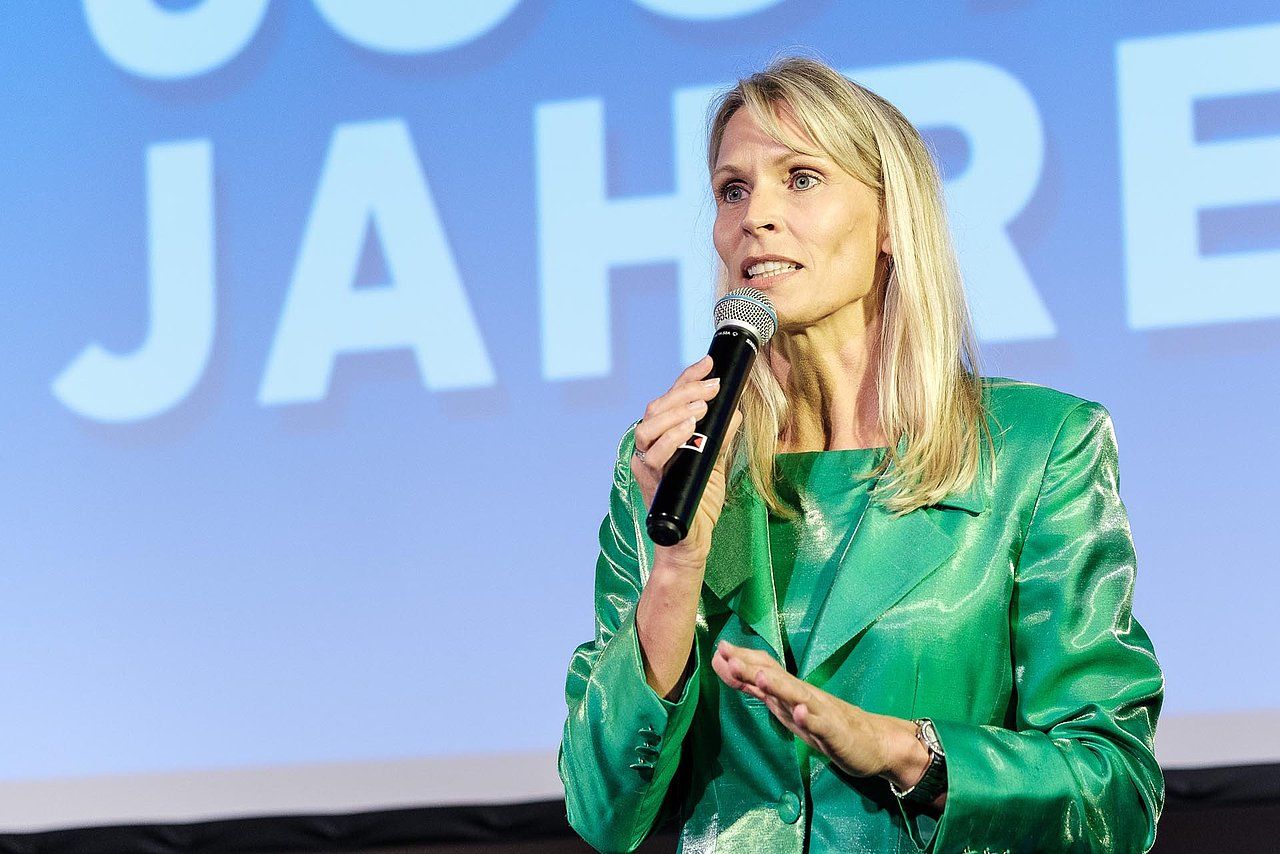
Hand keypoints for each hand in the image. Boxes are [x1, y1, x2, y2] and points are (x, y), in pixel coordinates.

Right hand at [631, 355, 742, 571]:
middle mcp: (649, 447)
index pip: (670, 400)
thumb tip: (735, 410)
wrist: (691, 541)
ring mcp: (645, 463)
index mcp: (663, 438)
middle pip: (657, 407)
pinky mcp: (648, 481)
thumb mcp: (716, 464)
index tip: (710, 363)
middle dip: (686, 391)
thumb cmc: (699, 504)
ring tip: (702, 406)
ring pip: (649, 426)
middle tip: (714, 385)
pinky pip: (653, 454)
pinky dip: (670, 438)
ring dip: (677, 411)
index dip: (687, 378)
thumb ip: (720, 438)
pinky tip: (689, 428)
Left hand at [712, 641, 930, 792]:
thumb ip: (762, 691)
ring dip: (778, 686)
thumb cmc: (826, 723)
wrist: (874, 743)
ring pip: (797, 697)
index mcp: (791, 692)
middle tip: (727, 655)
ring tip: (760, 677)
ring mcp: (820, 712)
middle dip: (751, 668)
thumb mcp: (789, 708)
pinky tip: (799, 712)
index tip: (717, 648)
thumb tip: (731, 669)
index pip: (764, 671)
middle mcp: (804, 696)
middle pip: (775, 678)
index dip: (741, 661)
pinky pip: (821, 725)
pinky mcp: (835, 732)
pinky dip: (809, 718)